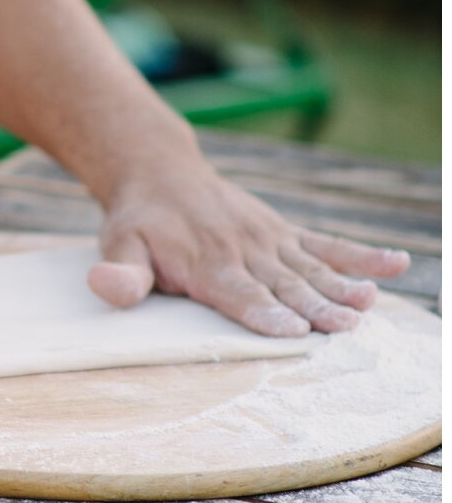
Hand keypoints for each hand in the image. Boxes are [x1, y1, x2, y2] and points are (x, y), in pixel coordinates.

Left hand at [88, 150, 409, 334]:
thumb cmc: (139, 221)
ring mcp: (269, 240)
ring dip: (342, 288)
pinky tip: (397, 265)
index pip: (238, 294)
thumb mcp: (118, 244)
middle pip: (283, 286)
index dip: (265, 313)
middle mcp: (243, 251)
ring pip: (310, 269)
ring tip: (369, 303)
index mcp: (205, 263)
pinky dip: (362, 256)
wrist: (159, 170)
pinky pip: (327, 244)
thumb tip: (106, 288)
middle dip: (314, 308)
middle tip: (345, 327)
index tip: (293, 331)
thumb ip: (122, 274)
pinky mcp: (284, 233)